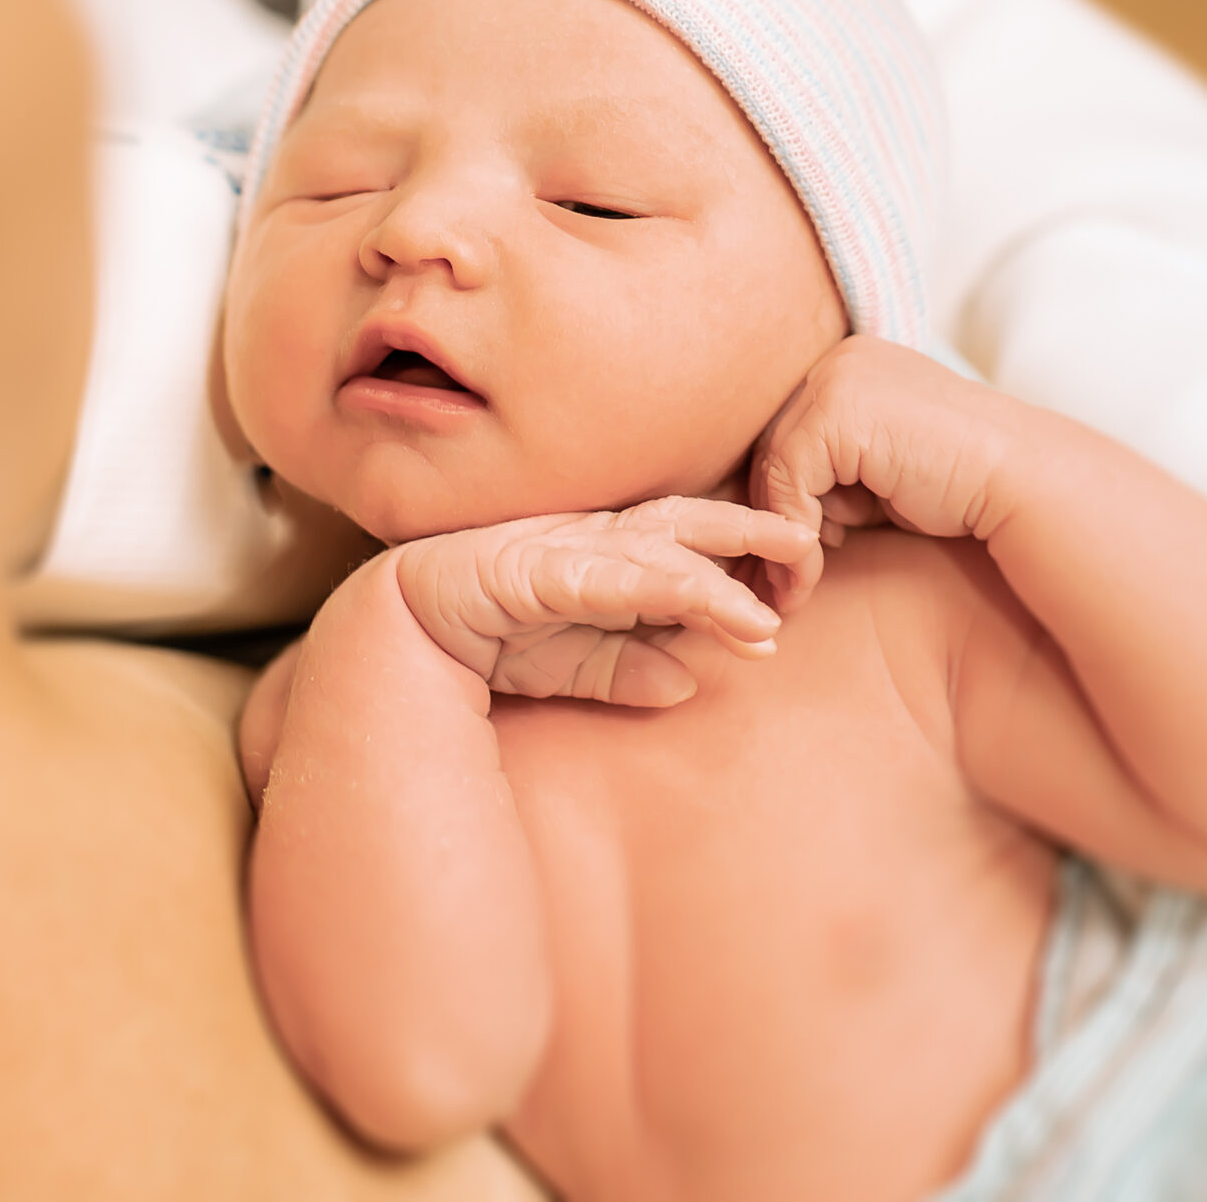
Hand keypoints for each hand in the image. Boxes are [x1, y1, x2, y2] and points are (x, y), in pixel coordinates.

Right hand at [392, 497, 818, 707]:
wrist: (394, 636)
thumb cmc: (483, 640)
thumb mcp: (570, 666)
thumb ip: (626, 669)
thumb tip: (690, 683)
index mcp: (605, 554)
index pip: (687, 541)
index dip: (743, 551)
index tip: (801, 575)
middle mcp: (589, 540)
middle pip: (684, 523)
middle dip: (748, 531)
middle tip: (811, 547)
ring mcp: (559, 550)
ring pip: (654, 553)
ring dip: (714, 581)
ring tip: (767, 617)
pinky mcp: (529, 571)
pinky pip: (603, 579)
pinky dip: (653, 591)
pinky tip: (693, 607)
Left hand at [748, 337, 1018, 608]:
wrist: (1022, 485)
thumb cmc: (958, 493)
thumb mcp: (876, 480)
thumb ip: (828, 482)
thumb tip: (766, 518)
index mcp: (849, 367)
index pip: (788, 438)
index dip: (782, 505)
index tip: (788, 565)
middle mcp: (838, 361)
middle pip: (772, 449)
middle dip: (774, 522)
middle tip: (779, 585)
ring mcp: (837, 377)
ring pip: (774, 467)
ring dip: (781, 535)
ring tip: (796, 590)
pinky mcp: (838, 408)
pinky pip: (788, 479)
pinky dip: (793, 532)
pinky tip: (812, 572)